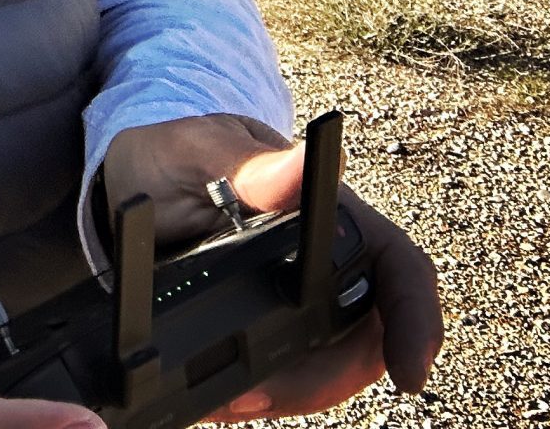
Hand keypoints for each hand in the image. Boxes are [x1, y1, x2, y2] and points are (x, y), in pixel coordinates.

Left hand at [103, 116, 443, 418]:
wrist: (133, 183)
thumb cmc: (174, 156)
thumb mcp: (197, 152)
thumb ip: (249, 165)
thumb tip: (301, 161)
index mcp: (330, 209)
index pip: (398, 267)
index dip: (416, 321)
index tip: (408, 372)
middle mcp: (332, 260)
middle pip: (369, 336)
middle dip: (327, 376)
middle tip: (259, 393)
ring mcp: (307, 299)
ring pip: (331, 365)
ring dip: (293, 389)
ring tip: (234, 398)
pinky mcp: (274, 327)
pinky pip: (291, 373)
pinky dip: (267, 389)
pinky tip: (232, 394)